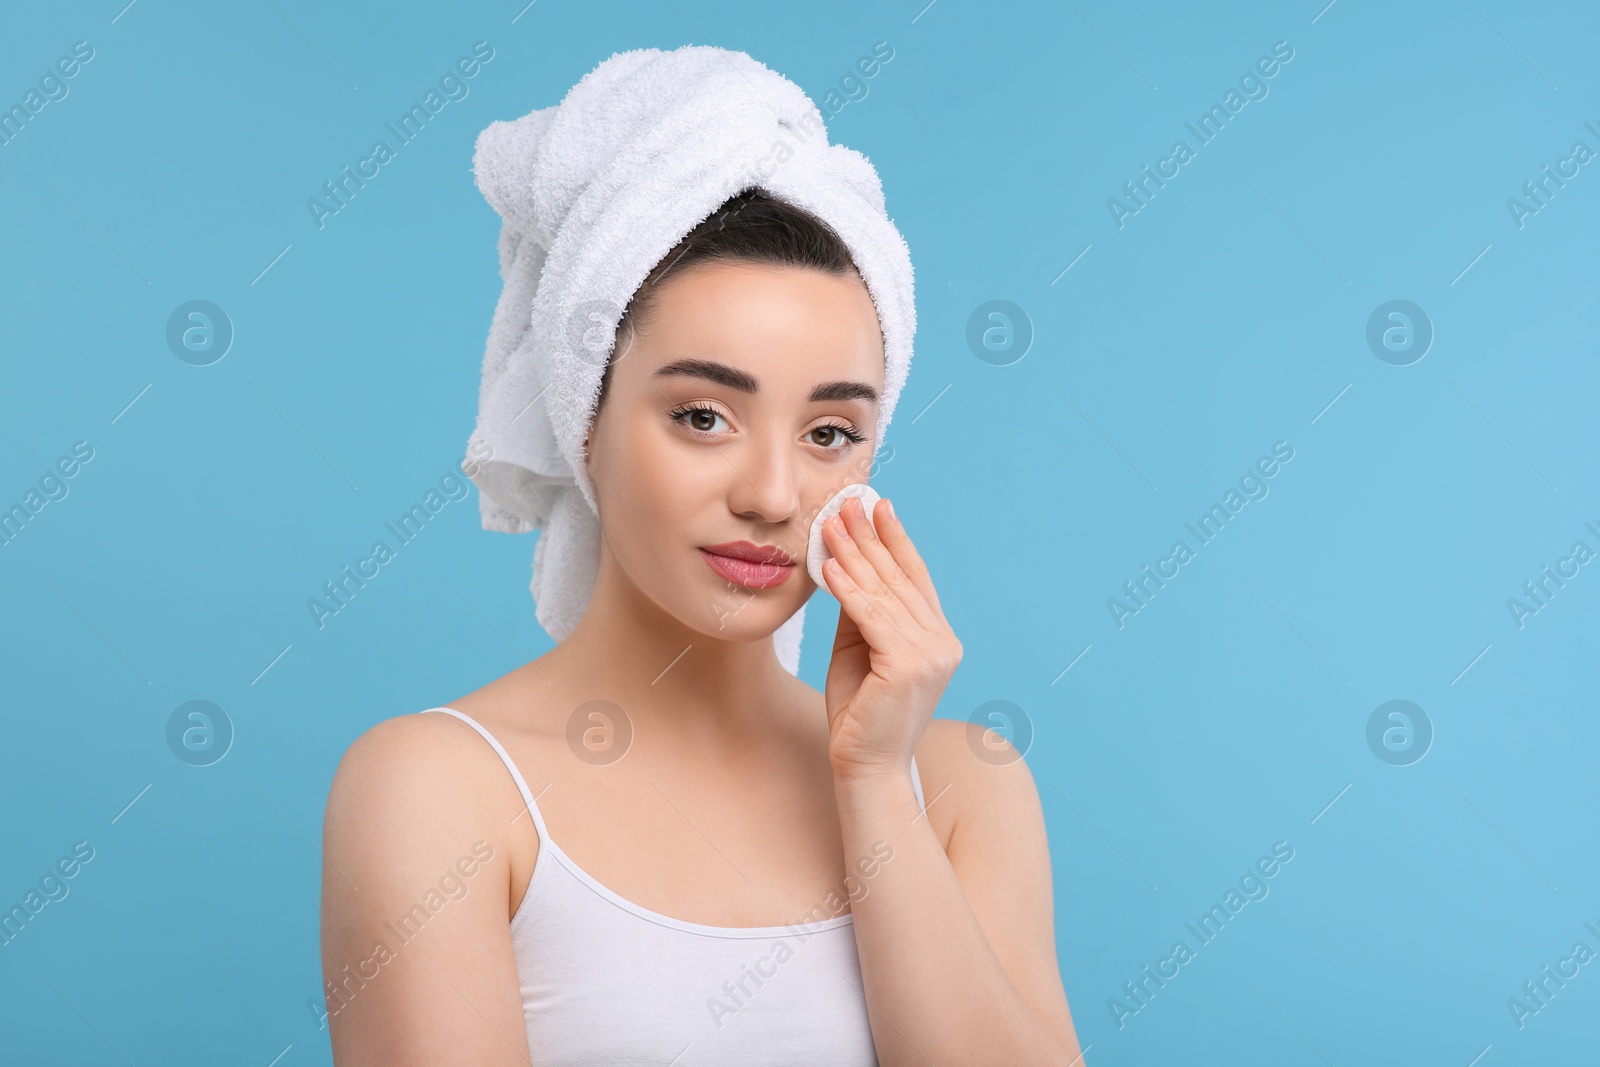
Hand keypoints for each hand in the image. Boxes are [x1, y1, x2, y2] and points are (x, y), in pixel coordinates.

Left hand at [821, 495, 962, 780]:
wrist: (864, 766)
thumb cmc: (859, 712)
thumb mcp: (858, 649)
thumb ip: (861, 611)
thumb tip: (846, 564)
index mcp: (938, 637)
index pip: (915, 577)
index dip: (896, 539)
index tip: (877, 505)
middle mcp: (942, 642)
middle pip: (899, 578)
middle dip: (870, 537)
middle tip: (846, 502)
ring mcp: (931, 655)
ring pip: (884, 593)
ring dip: (854, 555)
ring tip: (831, 525)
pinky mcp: (908, 666)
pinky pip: (872, 618)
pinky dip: (849, 590)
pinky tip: (831, 566)